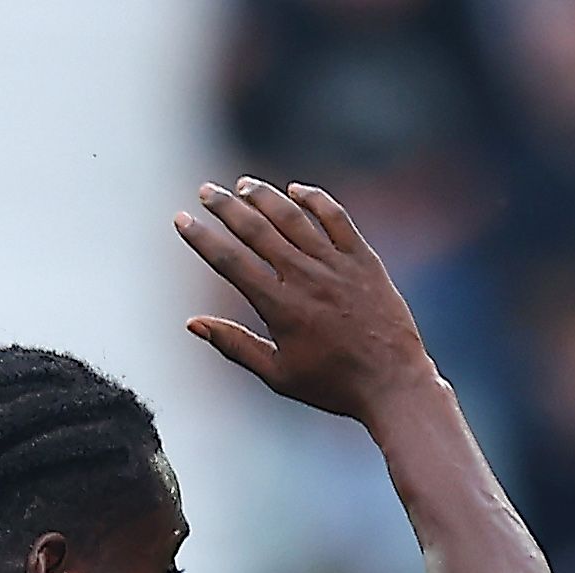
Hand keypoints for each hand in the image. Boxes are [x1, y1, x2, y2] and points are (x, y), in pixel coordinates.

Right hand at [175, 179, 434, 421]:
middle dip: (226, 207)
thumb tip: (193, 323)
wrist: (393, 381)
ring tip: (243, 185)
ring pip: (293, 218)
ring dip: (264, 197)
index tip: (181, 220)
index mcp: (280, 308)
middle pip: (257, 231)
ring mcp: (336, 264)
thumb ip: (235, 345)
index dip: (202, 238)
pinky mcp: (363, 259)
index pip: (231, 262)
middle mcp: (305, 278)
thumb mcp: (277, 374)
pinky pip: (336, 218)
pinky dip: (314, 200)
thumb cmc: (332, 384)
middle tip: (205, 190)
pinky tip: (295, 191)